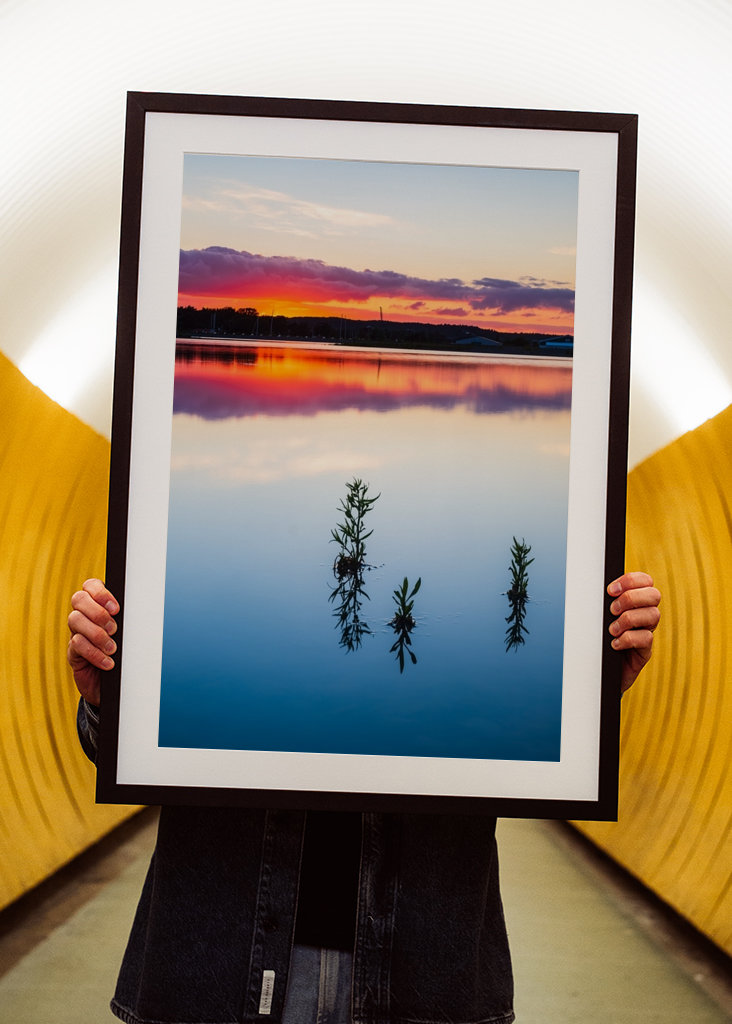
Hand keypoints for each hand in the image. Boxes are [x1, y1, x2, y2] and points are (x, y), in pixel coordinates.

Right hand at [67, 579, 119, 705]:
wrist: (116, 684)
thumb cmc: (126, 653)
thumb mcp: (129, 634)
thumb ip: (129, 620)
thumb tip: (142, 609)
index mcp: (98, 605)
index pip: (90, 585)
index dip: (100, 593)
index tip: (116, 608)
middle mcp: (85, 615)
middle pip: (78, 599)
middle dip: (97, 612)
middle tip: (114, 629)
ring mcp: (76, 632)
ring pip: (75, 620)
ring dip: (97, 634)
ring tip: (112, 648)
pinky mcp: (73, 652)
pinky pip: (76, 644)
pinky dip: (94, 653)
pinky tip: (108, 662)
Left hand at [607, 571, 660, 692]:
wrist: (597, 671)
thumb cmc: (596, 640)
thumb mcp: (598, 617)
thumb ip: (602, 602)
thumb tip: (591, 586)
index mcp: (634, 602)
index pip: (645, 581)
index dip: (631, 580)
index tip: (610, 590)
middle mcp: (644, 615)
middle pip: (654, 595)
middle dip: (631, 598)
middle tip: (612, 610)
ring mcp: (646, 632)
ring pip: (653, 615)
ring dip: (628, 619)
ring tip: (612, 630)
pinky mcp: (645, 651)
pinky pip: (646, 638)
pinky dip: (628, 639)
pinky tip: (614, 644)